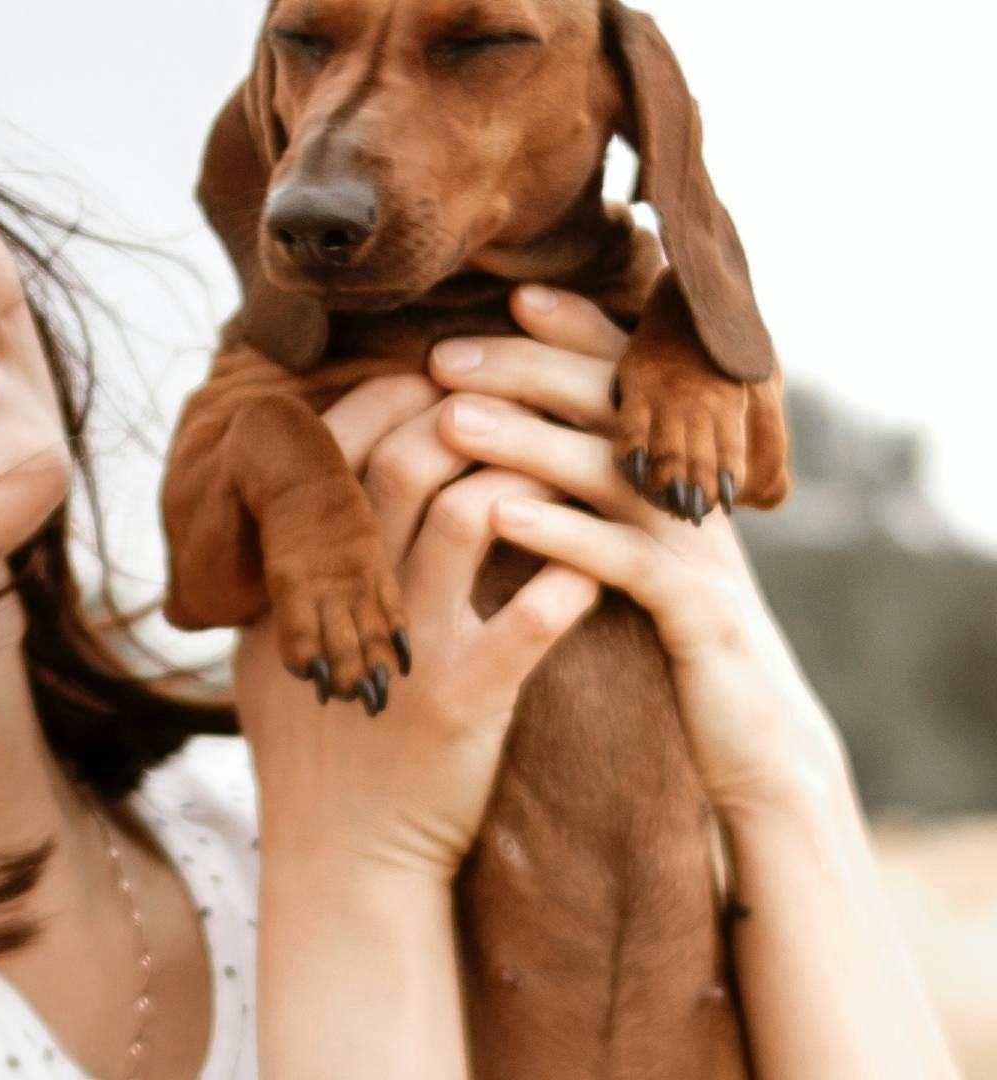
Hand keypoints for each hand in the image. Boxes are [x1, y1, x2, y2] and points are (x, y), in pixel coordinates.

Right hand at [234, 374, 599, 883]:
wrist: (339, 857)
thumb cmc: (313, 747)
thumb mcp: (267, 651)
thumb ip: (288, 574)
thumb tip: (305, 492)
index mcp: (294, 577)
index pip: (335, 450)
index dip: (389, 396)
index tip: (435, 377)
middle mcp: (345, 599)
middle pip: (406, 459)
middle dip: (467, 411)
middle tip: (512, 402)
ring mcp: (406, 649)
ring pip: (472, 515)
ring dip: (528, 474)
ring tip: (563, 468)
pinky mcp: (465, 703)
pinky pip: (531, 619)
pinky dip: (571, 578)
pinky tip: (593, 567)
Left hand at [429, 285, 850, 817]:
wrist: (753, 736)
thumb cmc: (669, 637)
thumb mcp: (635, 549)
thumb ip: (597, 489)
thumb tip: (515, 431)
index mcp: (674, 468)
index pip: (626, 376)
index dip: (574, 331)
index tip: (507, 296)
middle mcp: (693, 490)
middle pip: (614, 403)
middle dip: (525, 369)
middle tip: (440, 353)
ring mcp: (702, 548)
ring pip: (613, 472)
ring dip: (527, 440)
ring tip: (451, 421)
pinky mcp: (699, 613)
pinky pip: (627, 561)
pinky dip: (564, 535)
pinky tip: (502, 520)